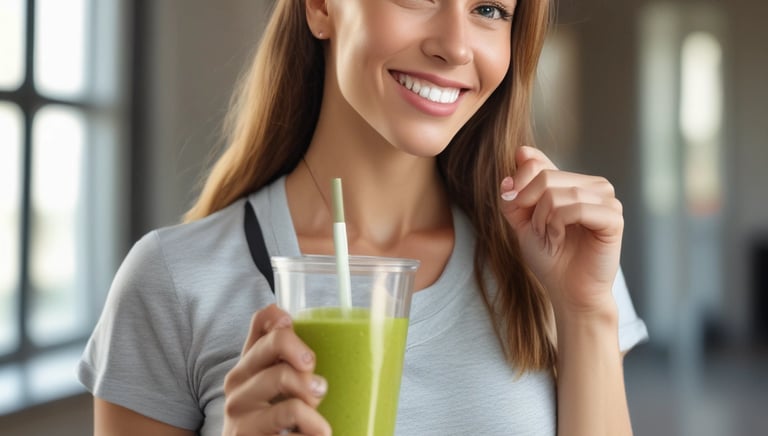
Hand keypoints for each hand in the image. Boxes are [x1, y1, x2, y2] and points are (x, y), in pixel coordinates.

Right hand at [223, 304, 330, 435]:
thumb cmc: (268, 426)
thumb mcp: (274, 392)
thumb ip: (286, 365)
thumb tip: (302, 332)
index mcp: (248, 365)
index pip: (260, 322)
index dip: (281, 318)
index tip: (296, 331)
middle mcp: (237, 382)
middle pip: (276, 343)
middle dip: (306, 360)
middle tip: (319, 387)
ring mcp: (238, 409)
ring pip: (284, 377)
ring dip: (312, 400)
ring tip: (320, 423)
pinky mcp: (245, 434)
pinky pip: (292, 416)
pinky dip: (312, 428)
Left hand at [500, 146, 623, 315]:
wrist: (567, 290)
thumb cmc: (549, 257)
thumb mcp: (522, 220)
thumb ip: (519, 189)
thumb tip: (521, 152)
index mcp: (574, 181)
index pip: (536, 163)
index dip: (518, 188)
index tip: (517, 209)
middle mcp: (594, 185)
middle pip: (545, 177)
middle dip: (531, 209)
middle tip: (541, 232)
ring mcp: (607, 199)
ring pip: (558, 193)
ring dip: (544, 221)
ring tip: (553, 237)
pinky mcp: (613, 217)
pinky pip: (576, 208)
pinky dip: (559, 226)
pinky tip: (563, 239)